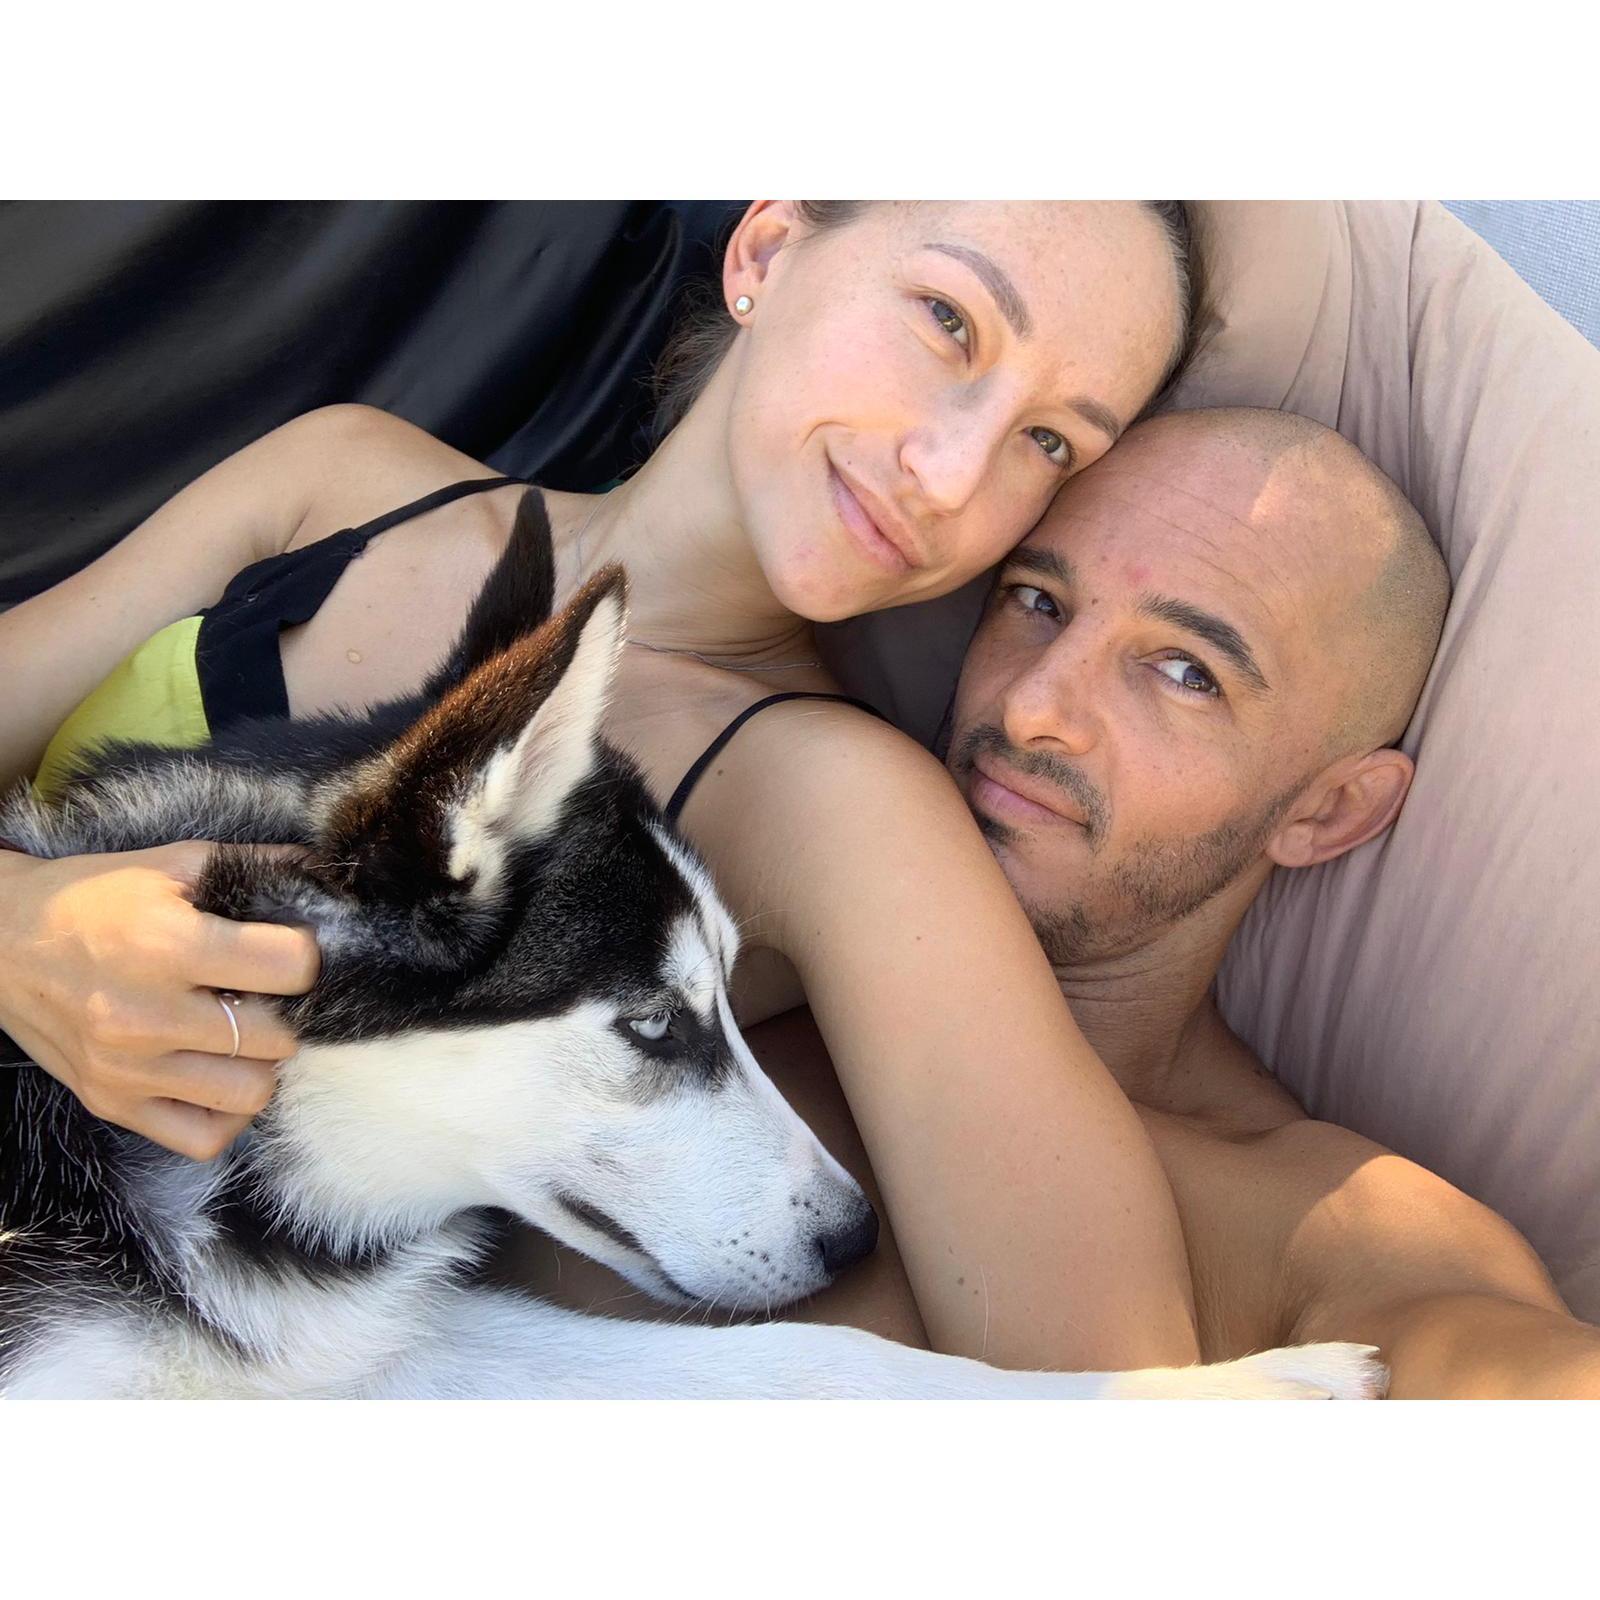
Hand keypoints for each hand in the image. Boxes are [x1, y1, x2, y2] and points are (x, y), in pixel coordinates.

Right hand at [0, 841, 319, 1159]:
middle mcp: (148, 1016)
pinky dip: (228, 1112)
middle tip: (270, 993)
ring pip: (253, 1092)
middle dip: (289, 1011)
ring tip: (245, 1032)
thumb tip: (324, 872)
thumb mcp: (173, 864)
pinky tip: (222, 1073)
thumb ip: (255, 867)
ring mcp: (129, 1069)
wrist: (0, 942)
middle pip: (279, 1036)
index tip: (294, 947)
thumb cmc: (94, 898)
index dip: (309, 954)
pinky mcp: (113, 1103)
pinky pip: (205, 1138)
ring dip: (263, 1062)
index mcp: (168, 946)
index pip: (291, 967)